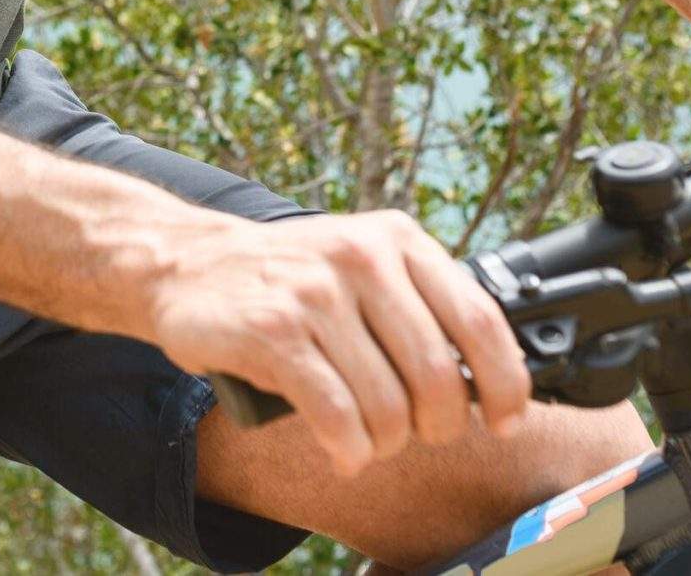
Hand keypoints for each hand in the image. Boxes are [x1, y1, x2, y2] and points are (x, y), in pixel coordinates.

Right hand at [145, 209, 531, 475]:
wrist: (186, 263)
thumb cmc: (287, 278)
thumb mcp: (360, 263)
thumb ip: (418, 304)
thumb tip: (487, 383)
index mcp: (396, 238)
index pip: (479, 318)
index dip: (504, 382)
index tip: (504, 420)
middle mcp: (361, 257)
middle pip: (438, 377)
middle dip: (436, 426)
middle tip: (415, 435)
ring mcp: (316, 293)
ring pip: (388, 406)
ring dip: (385, 443)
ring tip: (369, 442)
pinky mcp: (273, 332)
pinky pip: (338, 416)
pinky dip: (349, 448)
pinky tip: (345, 452)